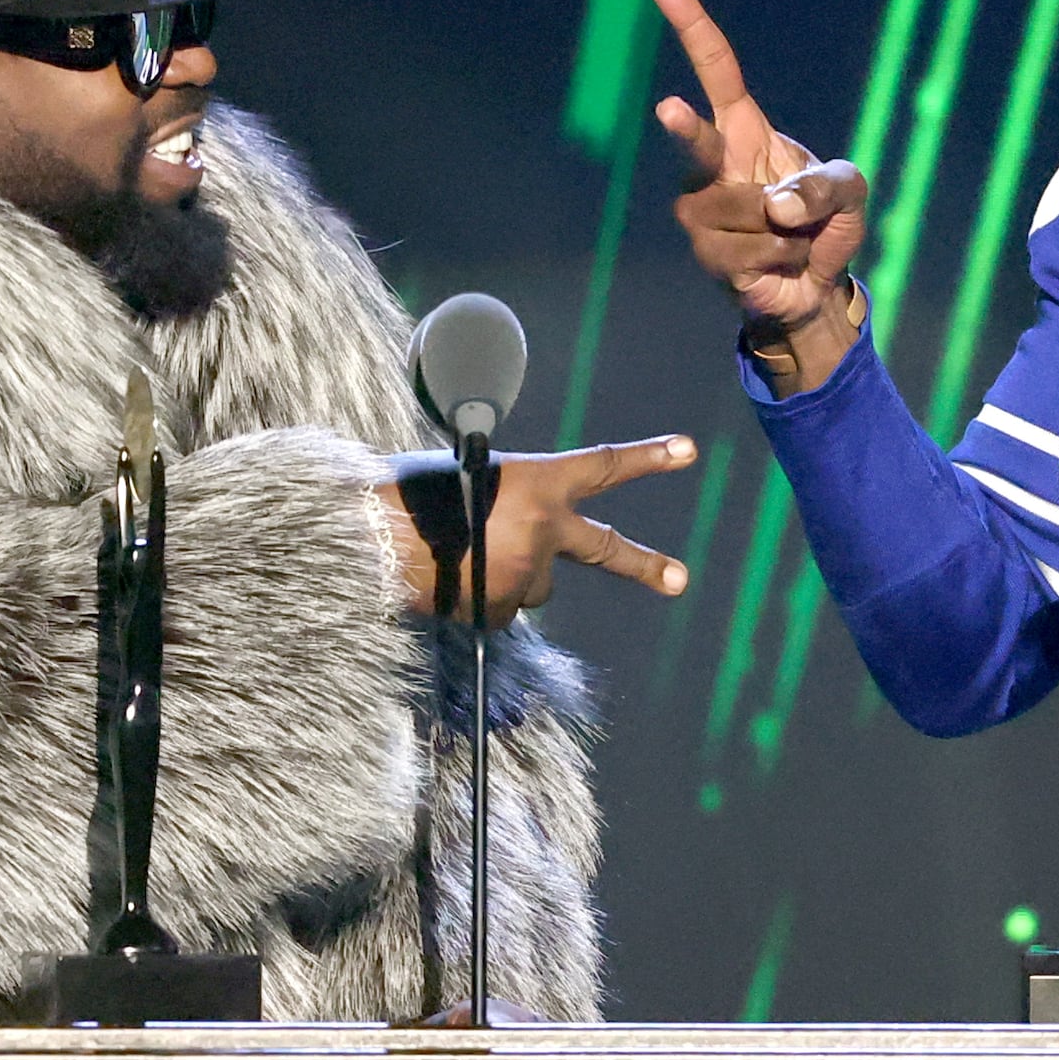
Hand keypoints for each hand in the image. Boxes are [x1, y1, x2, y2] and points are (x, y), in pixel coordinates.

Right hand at [379, 436, 696, 621]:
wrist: (371, 540)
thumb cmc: (410, 497)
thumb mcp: (468, 476)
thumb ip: (504, 496)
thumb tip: (508, 525)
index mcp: (538, 481)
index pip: (602, 465)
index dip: (648, 456)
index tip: (686, 450)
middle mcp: (543, 528)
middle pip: (605, 547)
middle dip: (645, 564)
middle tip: (679, 579)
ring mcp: (526, 573)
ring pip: (533, 584)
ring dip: (510, 576)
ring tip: (464, 558)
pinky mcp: (501, 609)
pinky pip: (500, 609)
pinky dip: (481, 601)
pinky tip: (450, 581)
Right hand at [652, 0, 869, 391]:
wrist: (811, 290)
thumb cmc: (824, 225)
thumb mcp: (850, 193)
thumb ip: (825, 186)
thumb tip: (774, 206)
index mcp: (746, 130)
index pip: (716, 69)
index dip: (690, 24)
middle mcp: (713, 165)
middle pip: (697, 142)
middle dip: (686, 128)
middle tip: (669, 108)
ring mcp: (702, 210)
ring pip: (748, 213)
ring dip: (788, 231)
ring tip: (790, 239)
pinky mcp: (707, 253)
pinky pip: (754, 251)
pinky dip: (783, 259)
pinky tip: (778, 264)